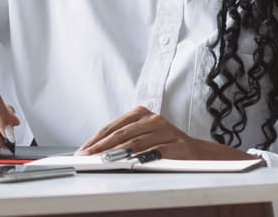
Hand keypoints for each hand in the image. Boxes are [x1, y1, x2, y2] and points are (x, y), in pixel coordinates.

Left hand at [76, 106, 249, 160]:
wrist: (196, 153)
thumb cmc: (163, 144)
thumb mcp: (142, 135)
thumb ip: (121, 139)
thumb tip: (93, 151)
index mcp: (142, 113)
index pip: (112, 127)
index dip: (95, 140)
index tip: (82, 151)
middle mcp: (153, 120)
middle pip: (121, 135)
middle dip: (100, 148)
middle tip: (87, 158)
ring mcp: (166, 132)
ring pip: (135, 144)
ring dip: (115, 154)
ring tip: (101, 162)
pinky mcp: (176, 146)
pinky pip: (154, 153)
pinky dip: (139, 159)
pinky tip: (128, 164)